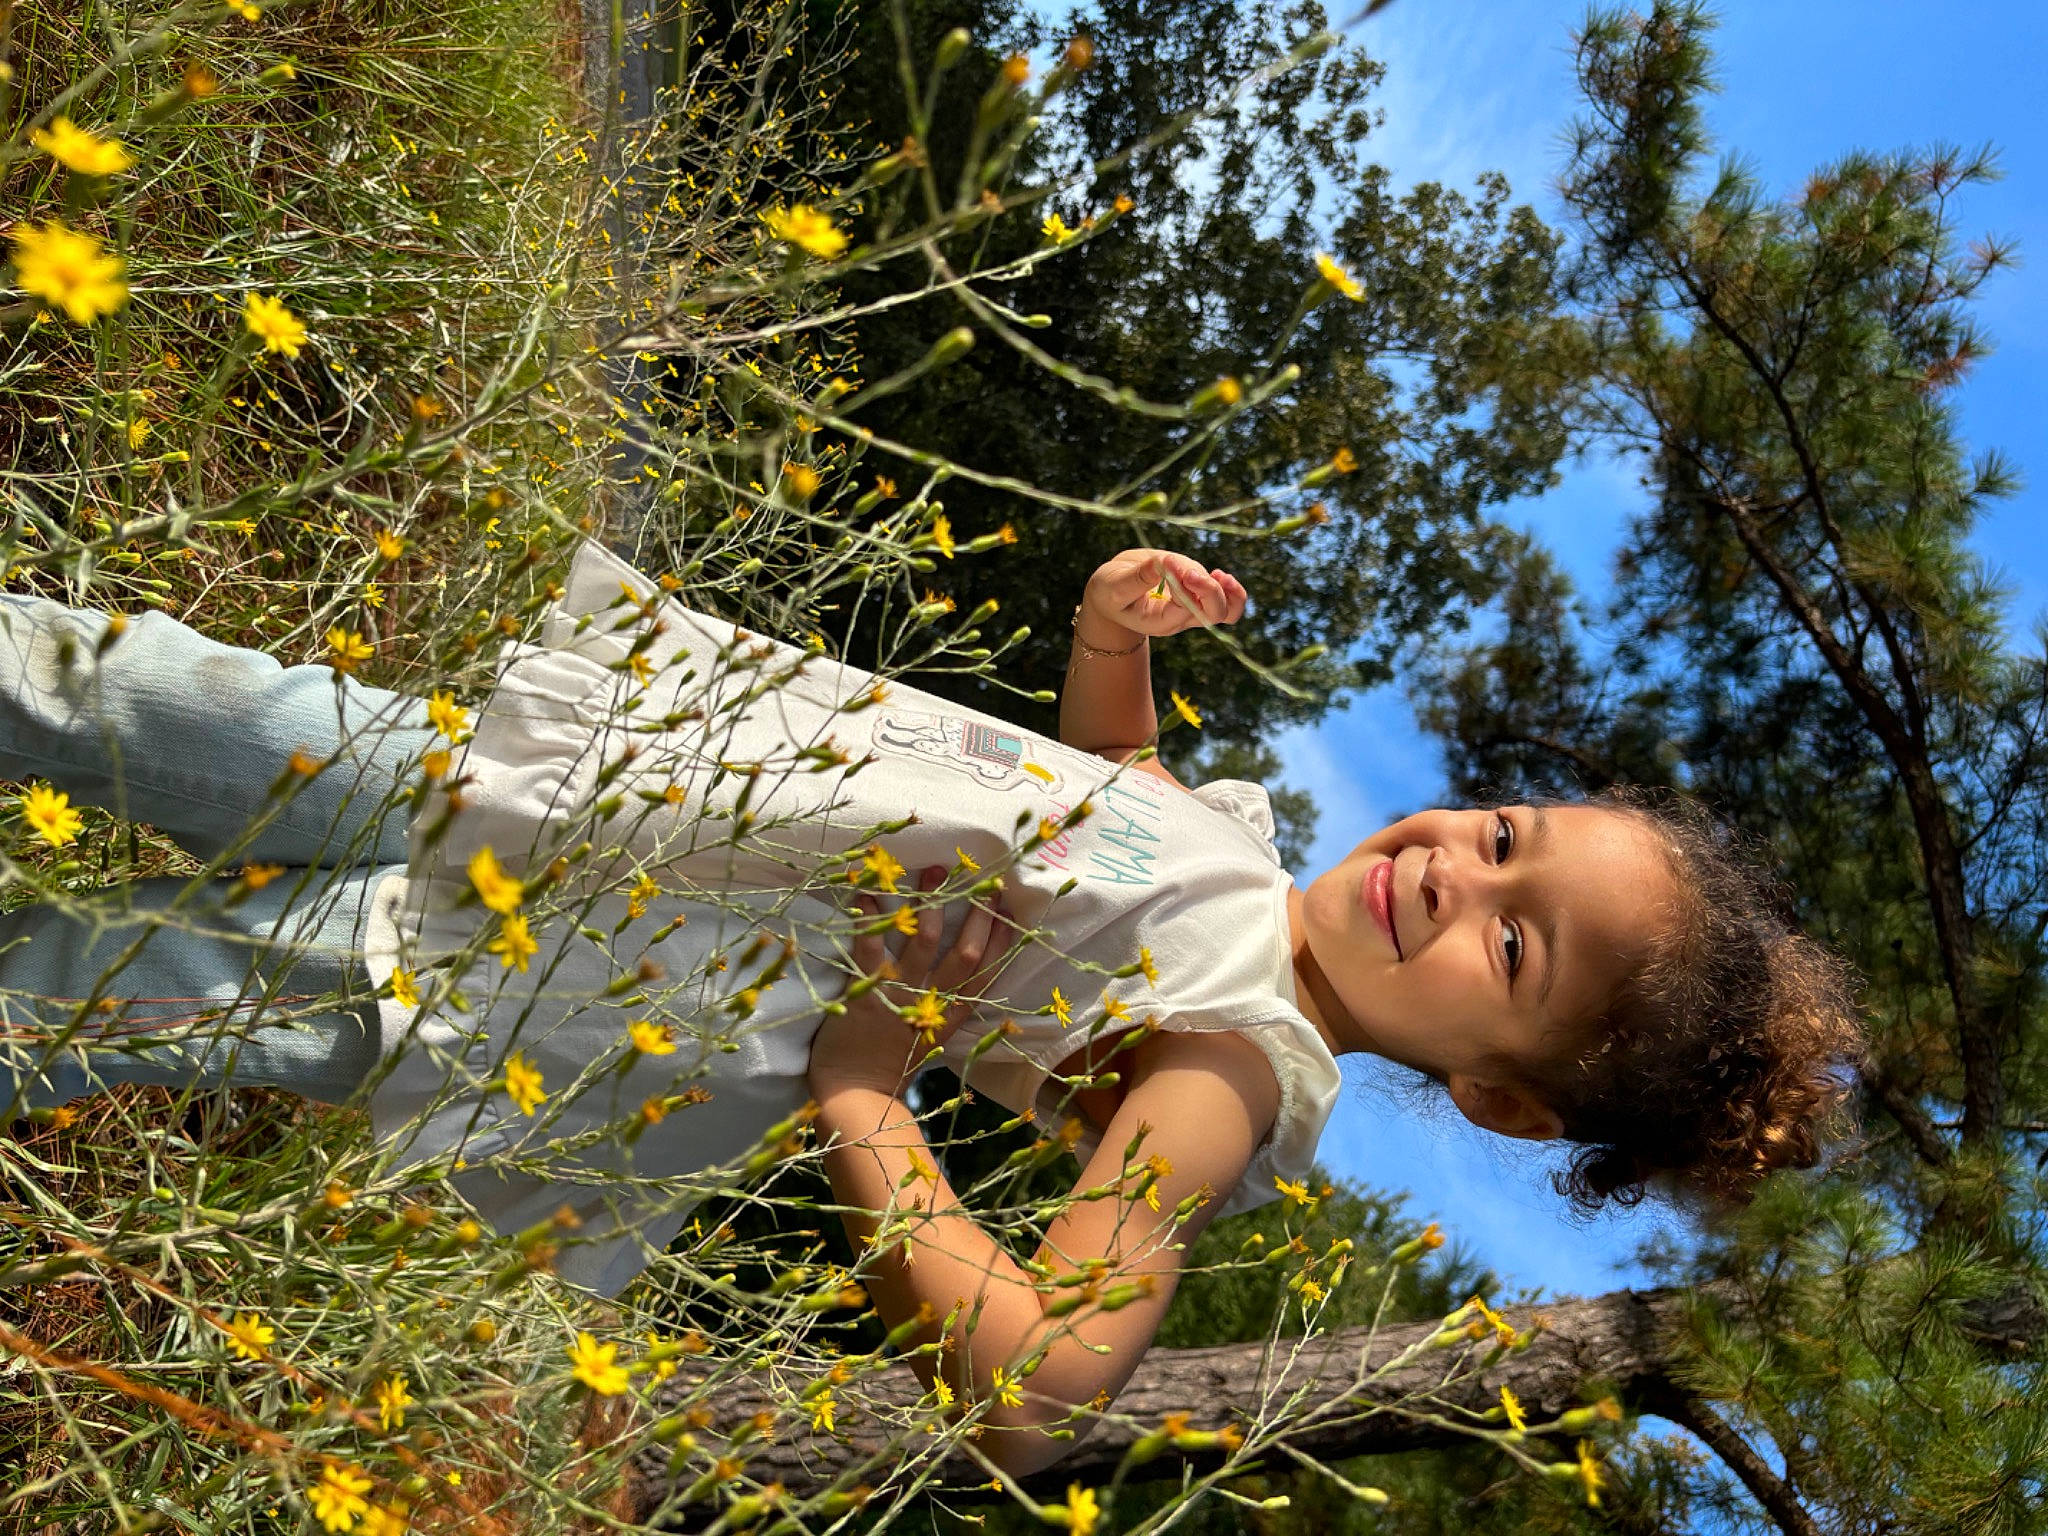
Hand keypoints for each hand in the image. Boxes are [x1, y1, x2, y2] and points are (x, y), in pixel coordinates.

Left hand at [807, 865, 1024, 1096]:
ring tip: (935, 871)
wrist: (855, 1094)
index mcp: (951, 1015)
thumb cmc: (889, 1068)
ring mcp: (900, 995)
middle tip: (984, 881)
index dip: (999, 939)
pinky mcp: (866, 992)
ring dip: (931, 903)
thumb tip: (958, 980)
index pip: (986, 973)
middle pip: (964, 953)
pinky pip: (870, 948)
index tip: (1006, 909)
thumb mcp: (930, 1040)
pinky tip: (869, 893)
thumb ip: (944, 1011)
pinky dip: (870, 919)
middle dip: (977, 915)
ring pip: (924, 942)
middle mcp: (931, 1001)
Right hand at [1080, 548, 1247, 647]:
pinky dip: (1227, 586)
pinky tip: (1218, 574)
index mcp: (1161, 621)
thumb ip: (1139, 577)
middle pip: (1214, 615)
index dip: (1184, 585)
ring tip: (1219, 574)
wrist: (1112, 595)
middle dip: (1211, 591)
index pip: (1185, 607)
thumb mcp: (1115, 586)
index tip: (1166, 563)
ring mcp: (1192, 606)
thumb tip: (1164, 565)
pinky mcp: (1196, 592)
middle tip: (1191, 572)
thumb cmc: (1110, 593)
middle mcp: (1181, 618)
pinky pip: (1224, 597)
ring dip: (1230, 591)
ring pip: (1227, 609)